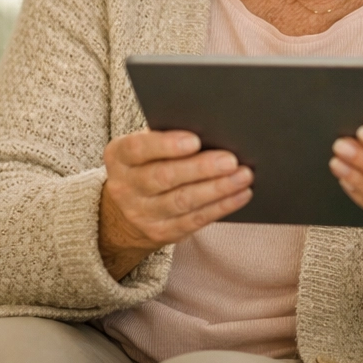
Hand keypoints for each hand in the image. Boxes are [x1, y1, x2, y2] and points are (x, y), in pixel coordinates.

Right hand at [98, 130, 252, 278]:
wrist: (127, 209)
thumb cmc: (148, 163)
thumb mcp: (145, 147)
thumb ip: (166, 136)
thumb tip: (210, 129)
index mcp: (119, 157)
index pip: (138, 149)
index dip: (166, 145)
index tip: (195, 140)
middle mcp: (125, 187)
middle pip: (165, 177)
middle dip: (201, 168)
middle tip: (230, 160)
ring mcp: (142, 214)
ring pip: (183, 201)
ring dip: (218, 189)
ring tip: (243, 176)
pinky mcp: (162, 233)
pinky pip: (195, 220)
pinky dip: (221, 206)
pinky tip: (240, 194)